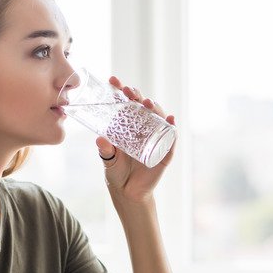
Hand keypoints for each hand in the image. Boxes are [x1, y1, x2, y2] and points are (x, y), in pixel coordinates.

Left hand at [96, 76, 176, 203]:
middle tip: (129, 91)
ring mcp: (155, 138)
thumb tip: (100, 139)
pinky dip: (172, 128)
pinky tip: (170, 120)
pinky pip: (170, 138)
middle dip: (137, 96)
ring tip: (148, 103)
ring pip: (158, 118)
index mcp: (128, 126)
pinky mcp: (164, 151)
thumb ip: (105, 150)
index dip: (122, 91)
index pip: (126, 104)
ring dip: (155, 108)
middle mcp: (143, 128)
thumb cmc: (116, 172)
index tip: (113, 80)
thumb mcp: (108, 160)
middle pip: (143, 107)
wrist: (128, 192)